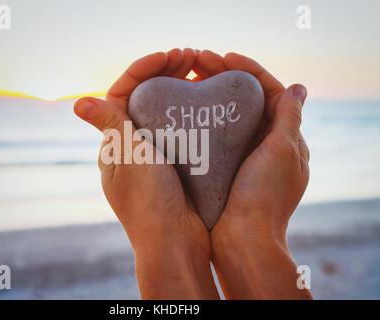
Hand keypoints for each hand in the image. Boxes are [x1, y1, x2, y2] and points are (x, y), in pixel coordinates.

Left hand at [73, 49, 219, 298]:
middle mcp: (131, 147)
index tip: (168, 56)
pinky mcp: (176, 164)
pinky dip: (190, 111)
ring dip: (179, 87)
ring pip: (164, 112)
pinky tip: (206, 100)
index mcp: (113, 144)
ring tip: (200, 70)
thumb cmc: (149, 202)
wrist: (175, 243)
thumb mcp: (129, 159)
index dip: (143, 69)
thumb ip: (111, 126)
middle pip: (144, 99)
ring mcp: (155, 156)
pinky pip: (181, 129)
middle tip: (191, 56)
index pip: (122, 94)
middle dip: (164, 72)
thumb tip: (78, 103)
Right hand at [192, 50, 312, 298]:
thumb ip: (290, 117)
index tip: (222, 56)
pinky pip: (214, 136)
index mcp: (285, 138)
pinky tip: (184, 111)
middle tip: (197, 62)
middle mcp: (264, 145)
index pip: (269, 90)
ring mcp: (242, 157)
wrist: (243, 240)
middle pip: (246, 100)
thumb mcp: (282, 150)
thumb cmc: (264, 196)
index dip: (247, 69)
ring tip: (188, 80)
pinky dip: (202, 119)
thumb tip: (299, 87)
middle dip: (223, 77)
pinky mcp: (224, 168)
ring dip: (210, 95)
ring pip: (227, 115)